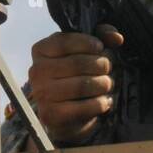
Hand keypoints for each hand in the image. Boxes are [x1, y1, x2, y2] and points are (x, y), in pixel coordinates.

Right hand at [26, 23, 123, 144]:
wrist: (67, 113)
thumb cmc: (76, 75)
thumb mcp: (87, 50)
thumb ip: (102, 37)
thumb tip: (116, 38)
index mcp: (40, 50)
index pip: (65, 41)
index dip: (88, 43)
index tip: (100, 48)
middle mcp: (36, 71)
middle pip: (77, 63)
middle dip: (101, 65)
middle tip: (108, 69)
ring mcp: (42, 94)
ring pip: (82, 85)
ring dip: (103, 84)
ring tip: (107, 84)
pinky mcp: (51, 114)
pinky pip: (84, 107)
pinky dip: (100, 103)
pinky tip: (104, 101)